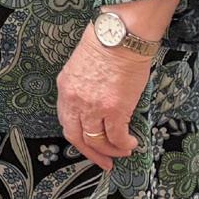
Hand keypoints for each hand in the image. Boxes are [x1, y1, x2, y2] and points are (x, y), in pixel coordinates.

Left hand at [57, 32, 150, 170]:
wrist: (120, 37)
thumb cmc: (106, 45)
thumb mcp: (82, 67)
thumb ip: (83, 88)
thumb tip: (95, 105)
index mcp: (65, 88)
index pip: (66, 121)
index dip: (78, 137)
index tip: (88, 146)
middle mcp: (75, 100)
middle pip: (77, 136)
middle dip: (91, 152)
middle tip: (104, 161)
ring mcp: (93, 106)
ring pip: (97, 140)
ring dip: (111, 150)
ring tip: (123, 150)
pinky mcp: (114, 109)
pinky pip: (117, 136)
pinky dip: (124, 144)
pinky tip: (132, 143)